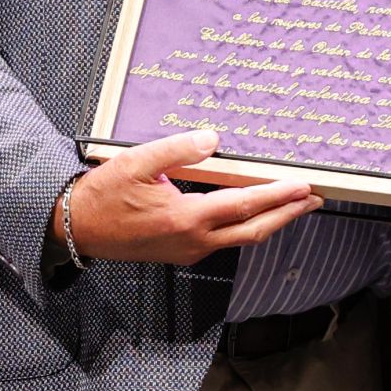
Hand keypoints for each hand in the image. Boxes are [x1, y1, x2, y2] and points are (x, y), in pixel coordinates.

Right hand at [67, 129, 322, 266]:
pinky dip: (246, 226)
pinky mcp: (180, 252)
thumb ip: (178, 149)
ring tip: (293, 205)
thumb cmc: (104, 195)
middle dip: (288, 214)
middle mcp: (194, 240)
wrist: (75, 229)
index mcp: (187, 218)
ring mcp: (188, 250)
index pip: (245, 205)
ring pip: (240, 238)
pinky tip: (252, 212)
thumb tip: (214, 138)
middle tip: (315, 199)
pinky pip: (223, 240)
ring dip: (269, 221)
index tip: (305, 187)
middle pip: (254, 230)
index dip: (279, 196)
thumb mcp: (138, 162)